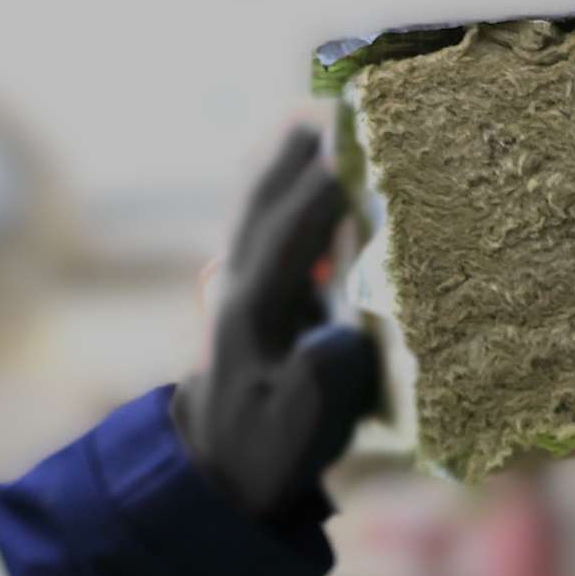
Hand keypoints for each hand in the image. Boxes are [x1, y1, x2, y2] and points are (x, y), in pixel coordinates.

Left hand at [173, 127, 380, 521]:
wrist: (217, 469)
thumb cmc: (267, 450)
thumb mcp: (300, 431)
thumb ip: (322, 384)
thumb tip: (344, 336)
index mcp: (253, 314)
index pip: (287, 238)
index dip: (321, 192)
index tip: (358, 150)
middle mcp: (241, 286)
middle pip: (267, 203)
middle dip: (302, 156)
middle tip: (344, 105)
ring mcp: (240, 285)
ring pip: (261, 207)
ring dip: (291, 163)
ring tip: (324, 118)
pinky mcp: (250, 292)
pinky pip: (269, 226)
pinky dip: (290, 191)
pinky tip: (312, 169)